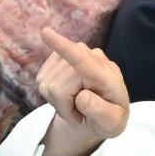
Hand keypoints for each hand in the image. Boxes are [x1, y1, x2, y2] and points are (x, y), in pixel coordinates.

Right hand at [36, 28, 129, 142]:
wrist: (101, 113)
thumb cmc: (110, 118)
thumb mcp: (112, 122)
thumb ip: (102, 113)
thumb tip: (83, 97)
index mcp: (107, 74)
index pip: (83, 60)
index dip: (63, 47)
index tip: (46, 33)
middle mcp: (91, 58)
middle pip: (58, 86)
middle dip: (64, 106)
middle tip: (80, 114)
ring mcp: (73, 57)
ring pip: (47, 84)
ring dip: (59, 102)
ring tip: (76, 106)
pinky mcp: (57, 60)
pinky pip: (41, 81)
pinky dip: (52, 96)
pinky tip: (68, 98)